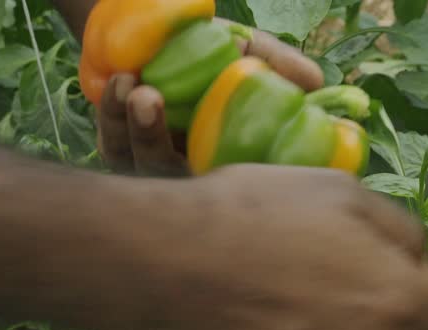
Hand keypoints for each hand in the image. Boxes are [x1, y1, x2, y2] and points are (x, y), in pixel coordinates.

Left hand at [96, 22, 323, 175]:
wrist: (164, 37)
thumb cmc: (217, 51)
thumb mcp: (249, 49)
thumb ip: (279, 65)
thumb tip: (315, 83)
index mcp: (232, 164)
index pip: (239, 195)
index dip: (239, 183)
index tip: (231, 151)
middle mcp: (194, 175)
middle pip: (179, 191)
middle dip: (160, 147)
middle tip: (152, 99)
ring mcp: (155, 168)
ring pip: (141, 169)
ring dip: (135, 128)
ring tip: (135, 85)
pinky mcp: (121, 151)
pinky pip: (113, 145)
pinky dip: (112, 113)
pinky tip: (121, 81)